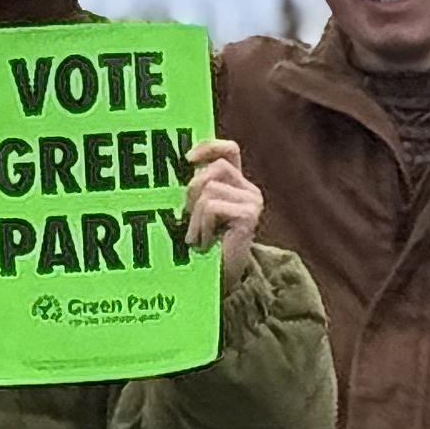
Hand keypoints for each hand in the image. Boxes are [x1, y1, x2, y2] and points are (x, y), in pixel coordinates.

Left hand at [183, 137, 263, 283]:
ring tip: (197, 237)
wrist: (216, 282)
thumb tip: (177, 164)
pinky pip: (212, 206)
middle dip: (192, 192)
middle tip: (188, 219)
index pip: (228, 150)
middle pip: (214, 168)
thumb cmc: (200, 248)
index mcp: (236, 185)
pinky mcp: (249, 215)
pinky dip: (201, 225)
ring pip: (209, 189)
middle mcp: (248, 190)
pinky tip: (204, 242)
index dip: (209, 147)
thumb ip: (194, 189)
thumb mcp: (194, 212)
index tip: (187, 159)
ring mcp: (252, 202)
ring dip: (194, 216)